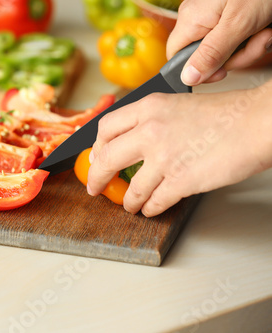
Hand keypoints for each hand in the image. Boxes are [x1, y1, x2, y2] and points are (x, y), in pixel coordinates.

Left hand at [87, 81, 271, 216]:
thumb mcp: (177, 105)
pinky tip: (150, 208)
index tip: (96, 157)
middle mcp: (150, 131)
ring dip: (128, 201)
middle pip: (106, 159)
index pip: (105, 127)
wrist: (256, 124)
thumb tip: (129, 142)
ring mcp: (164, 158)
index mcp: (148, 107)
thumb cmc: (225, 115)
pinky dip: (150, 209)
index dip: (96, 146)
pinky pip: (154, 202)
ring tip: (129, 205)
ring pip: (131, 188)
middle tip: (94, 187)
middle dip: (96, 178)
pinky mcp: (180, 181)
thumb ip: (150, 121)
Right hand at [167, 0, 271, 85]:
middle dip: (236, 56)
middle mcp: (198, 16)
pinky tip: (266, 25)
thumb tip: (187, 77)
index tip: (221, 73)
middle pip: (206, 54)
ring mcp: (214, 12)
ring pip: (225, 47)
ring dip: (251, 45)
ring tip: (266, 31)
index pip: (176, 57)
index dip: (196, 70)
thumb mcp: (238, 25)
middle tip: (257, 42)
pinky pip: (235, 33)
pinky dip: (254, 33)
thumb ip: (211, 54)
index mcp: (191, 19)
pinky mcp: (230, 10)